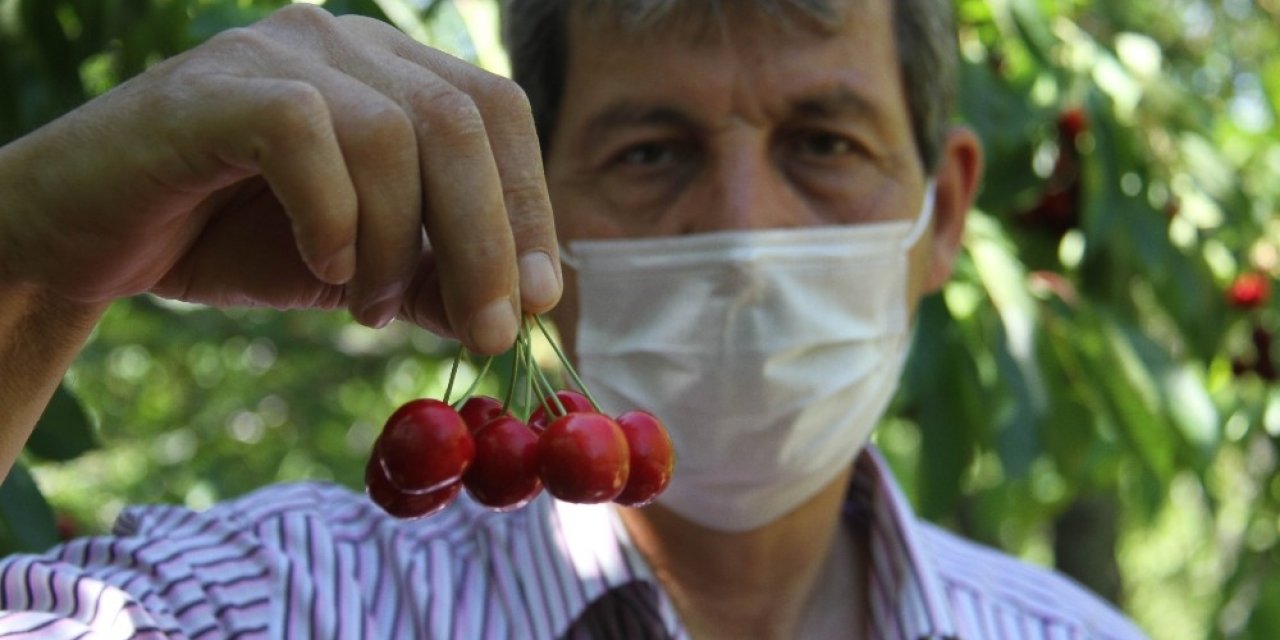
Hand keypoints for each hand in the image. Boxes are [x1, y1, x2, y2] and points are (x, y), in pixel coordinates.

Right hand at [0, 4, 558, 353]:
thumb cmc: (231, 239)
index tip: (541, 296)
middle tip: (490, 332)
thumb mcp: (360, 270)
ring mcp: (280, 52)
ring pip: (396, 133)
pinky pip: (308, 133)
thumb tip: (524, 308)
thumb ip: (437, 278)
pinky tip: (322, 267)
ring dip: (398, 245)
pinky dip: (333, 215)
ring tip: (368, 307)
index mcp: (391, 72)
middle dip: (488, 239)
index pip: (495, 113)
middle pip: (462, 120)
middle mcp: (345, 42)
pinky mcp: (218, 86)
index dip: (529, 203)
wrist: (90, 239)